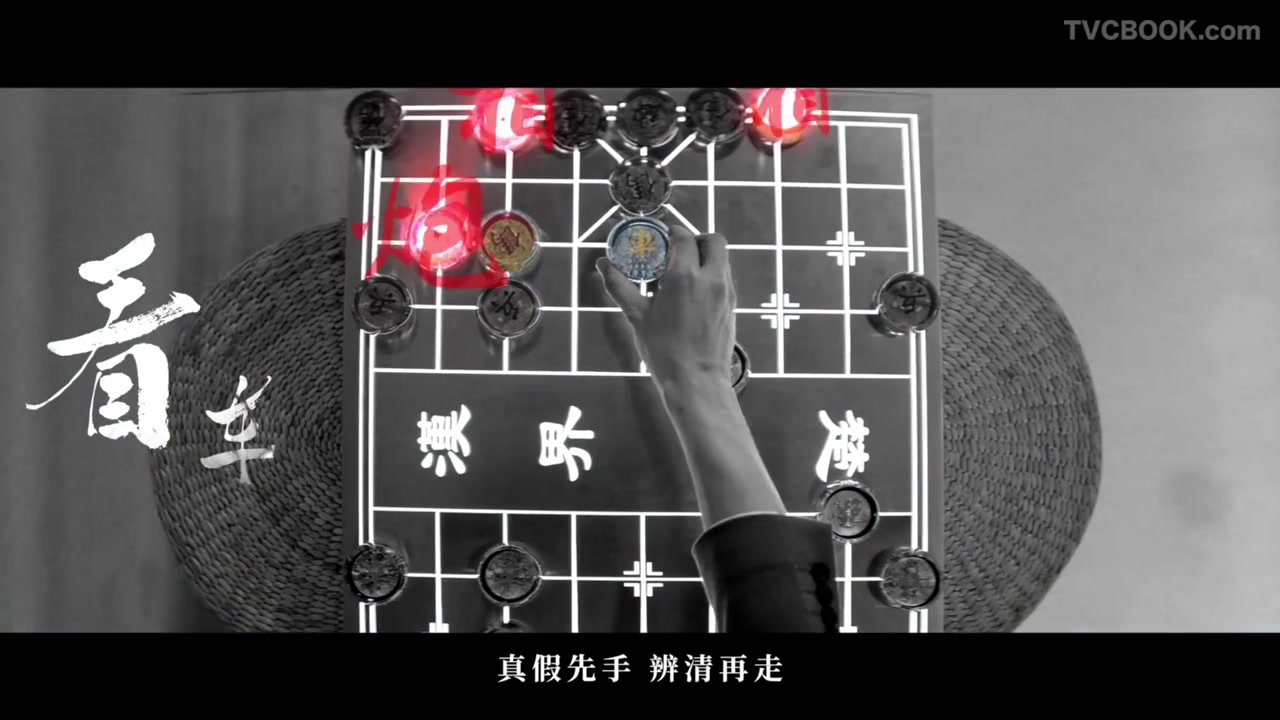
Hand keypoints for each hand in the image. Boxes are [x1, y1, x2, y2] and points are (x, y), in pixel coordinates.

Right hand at [596, 227, 735, 390]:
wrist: (696, 382)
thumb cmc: (663, 351)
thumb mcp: (637, 317)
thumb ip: (619, 286)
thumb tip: (602, 264)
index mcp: (685, 277)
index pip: (684, 237)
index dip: (672, 232)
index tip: (661, 238)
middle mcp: (711, 279)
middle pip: (714, 241)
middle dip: (696, 240)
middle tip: (677, 253)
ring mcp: (726, 293)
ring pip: (722, 260)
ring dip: (705, 258)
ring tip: (683, 276)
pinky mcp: (732, 307)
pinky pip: (724, 279)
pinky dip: (711, 276)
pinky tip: (693, 297)